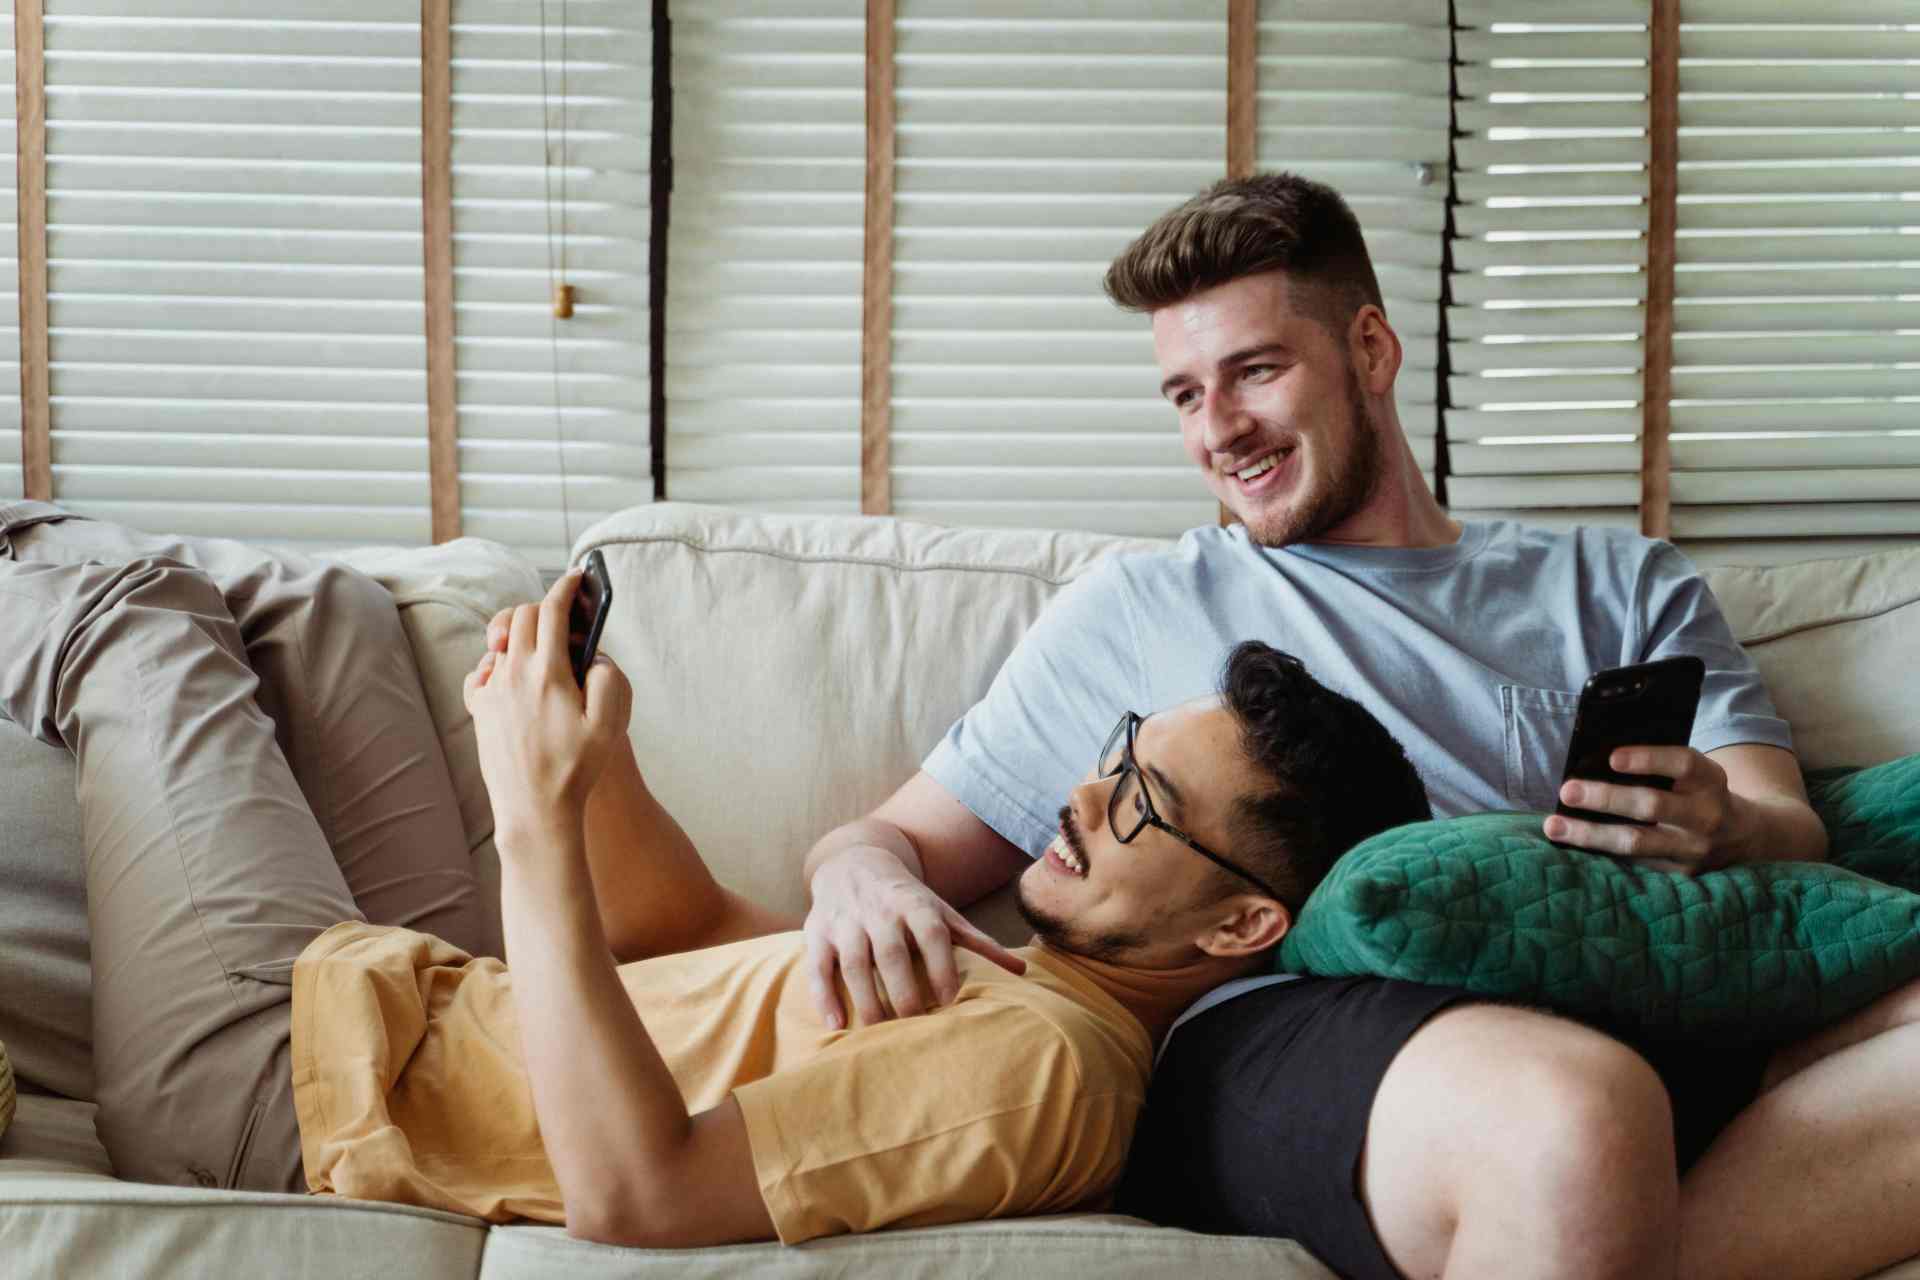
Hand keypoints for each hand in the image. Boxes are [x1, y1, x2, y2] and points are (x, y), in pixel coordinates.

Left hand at [463, 569, 632, 843]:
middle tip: (564, 618)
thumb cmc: (575, 769)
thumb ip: (609, 679)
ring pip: (502, 641)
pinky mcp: (478, 710)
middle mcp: (513, 674)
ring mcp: (492, 691)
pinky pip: (482, 670)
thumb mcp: (609, 724)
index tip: (578, 576)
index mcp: (547, 672)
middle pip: (522, 616)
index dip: (567, 587)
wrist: (534, 809)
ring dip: (522, 634)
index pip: (552, 611)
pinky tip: (511, 677)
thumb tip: (594, 656)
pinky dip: (496, 663)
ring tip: (543, 652)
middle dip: (544, 606)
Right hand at [803, 845, 1025, 1028]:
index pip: (930, 933)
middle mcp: (879, 910)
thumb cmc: (907, 898)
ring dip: (865, 999)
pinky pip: (818, 966)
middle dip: (902, 990)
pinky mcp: (817, 932)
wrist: (853, 861)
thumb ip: (976, 941)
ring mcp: (846, 921)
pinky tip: (836, 1025)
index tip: (950, 1000)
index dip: (941, 965)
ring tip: (879, 1033)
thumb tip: (1021, 972)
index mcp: (914, 904)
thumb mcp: (941, 911)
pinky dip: (824, 995)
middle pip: (891, 952)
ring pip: (854, 962)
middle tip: (914, 1025)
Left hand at [1543, 745, 1735, 873]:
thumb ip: (1661, 768)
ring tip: (1554, 826)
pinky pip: (1633, 864)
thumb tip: (1593, 760)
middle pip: (1653, 805)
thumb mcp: (1695, 775)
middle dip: (1606, 798)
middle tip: (1567, 791)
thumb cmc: (1700, 794)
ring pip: (1636, 843)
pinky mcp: (1680, 875)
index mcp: (1710, 780)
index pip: (1683, 764)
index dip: (1648, 759)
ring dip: (1590, 834)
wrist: (1746, 838)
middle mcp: (1706, 815)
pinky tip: (1569, 846)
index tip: (1612, 758)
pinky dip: (1598, 854)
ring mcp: (1694, 849)